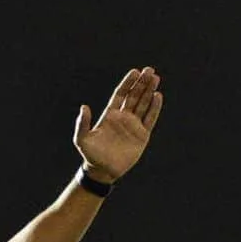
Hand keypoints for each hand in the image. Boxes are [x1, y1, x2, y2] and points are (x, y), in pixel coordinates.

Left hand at [74, 68, 164, 183]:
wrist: (103, 171)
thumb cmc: (91, 155)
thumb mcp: (82, 139)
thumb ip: (83, 123)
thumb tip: (84, 107)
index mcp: (110, 114)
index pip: (121, 94)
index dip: (128, 83)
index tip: (135, 72)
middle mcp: (123, 117)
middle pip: (135, 96)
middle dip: (142, 83)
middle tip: (149, 70)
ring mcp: (133, 125)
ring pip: (144, 104)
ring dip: (150, 91)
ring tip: (156, 78)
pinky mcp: (142, 135)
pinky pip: (150, 118)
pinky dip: (155, 108)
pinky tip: (158, 96)